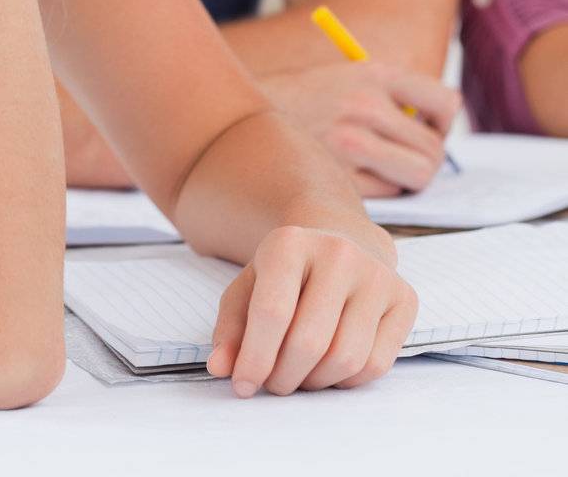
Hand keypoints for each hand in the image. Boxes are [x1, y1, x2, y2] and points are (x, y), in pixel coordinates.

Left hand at [207, 226, 416, 394]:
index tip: (243, 385)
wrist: (340, 239)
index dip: (255, 358)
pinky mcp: (405, 298)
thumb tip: (220, 368)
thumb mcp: (249, 287)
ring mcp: (377, 274)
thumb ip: (231, 327)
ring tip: (299, 376)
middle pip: (309, 341)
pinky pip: (376, 364)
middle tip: (273, 384)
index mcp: (291, 242)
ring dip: (316, 383)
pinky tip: (330, 368)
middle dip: (284, 377)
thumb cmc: (287, 273)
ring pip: (346, 358)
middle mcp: (339, 252)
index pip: (272, 312)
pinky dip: (347, 381)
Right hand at [261, 63, 461, 196]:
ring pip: (417, 176)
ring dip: (408, 178)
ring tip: (385, 169)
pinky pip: (387, 193)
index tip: (429, 129)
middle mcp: (365, 105)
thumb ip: (391, 96)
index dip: (443, 123)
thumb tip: (437, 128)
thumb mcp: (349, 77)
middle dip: (427, 159)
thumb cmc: (306, 100)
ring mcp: (350, 142)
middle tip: (407, 158)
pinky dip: (381, 189)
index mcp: (373, 74)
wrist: (244, 114)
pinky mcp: (338, 175)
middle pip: (433, 150)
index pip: (444, 103)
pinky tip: (358, 176)